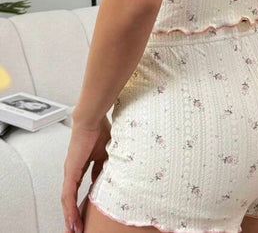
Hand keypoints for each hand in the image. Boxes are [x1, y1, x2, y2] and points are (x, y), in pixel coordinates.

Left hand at [61, 115, 110, 232]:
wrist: (92, 119)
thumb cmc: (99, 130)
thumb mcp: (105, 153)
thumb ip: (104, 166)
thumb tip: (106, 178)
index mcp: (81, 165)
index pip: (81, 189)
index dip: (83, 202)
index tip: (88, 213)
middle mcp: (73, 170)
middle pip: (71, 197)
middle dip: (75, 214)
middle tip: (78, 228)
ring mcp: (70, 171)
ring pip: (67, 200)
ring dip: (71, 216)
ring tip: (74, 230)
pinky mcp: (70, 171)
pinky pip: (68, 194)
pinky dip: (70, 209)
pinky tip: (72, 219)